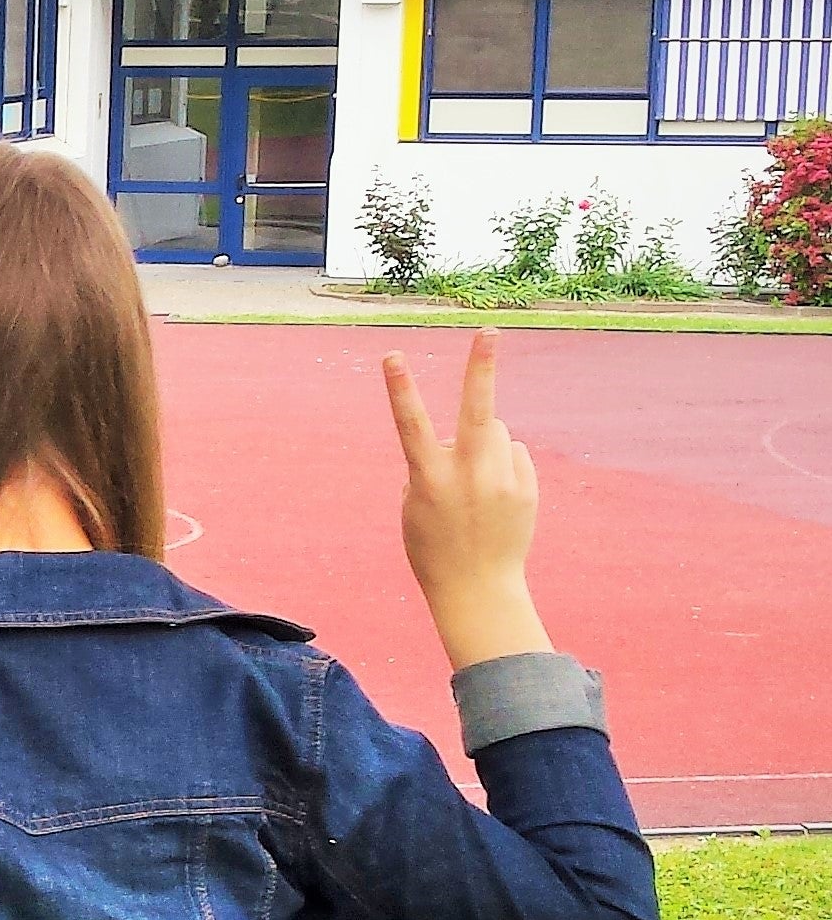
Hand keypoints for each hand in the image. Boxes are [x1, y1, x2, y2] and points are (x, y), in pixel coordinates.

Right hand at [383, 332, 552, 670]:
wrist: (476, 588)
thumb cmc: (432, 546)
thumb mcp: (415, 506)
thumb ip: (434, 464)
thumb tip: (465, 434)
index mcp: (428, 480)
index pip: (411, 425)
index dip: (400, 389)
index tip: (393, 355)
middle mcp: (467, 477)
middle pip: (476, 412)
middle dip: (481, 368)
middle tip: (488, 331)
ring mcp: (501, 482)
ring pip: (495, 432)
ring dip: (484, 443)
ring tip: (477, 483)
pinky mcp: (525, 488)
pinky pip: (513, 454)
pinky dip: (503, 466)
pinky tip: (495, 497)